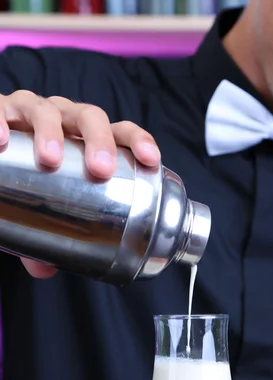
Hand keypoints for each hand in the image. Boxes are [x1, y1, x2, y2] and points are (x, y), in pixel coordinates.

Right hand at [0, 90, 160, 277]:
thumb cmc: (30, 170)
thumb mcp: (46, 201)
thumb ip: (47, 232)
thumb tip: (45, 270)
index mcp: (86, 138)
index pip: (120, 131)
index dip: (138, 141)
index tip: (150, 160)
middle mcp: (64, 118)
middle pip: (90, 118)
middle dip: (99, 141)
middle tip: (100, 170)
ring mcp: (31, 110)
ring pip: (47, 111)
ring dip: (51, 132)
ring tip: (49, 159)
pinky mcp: (2, 109)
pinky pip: (1, 110)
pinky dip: (1, 121)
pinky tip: (2, 141)